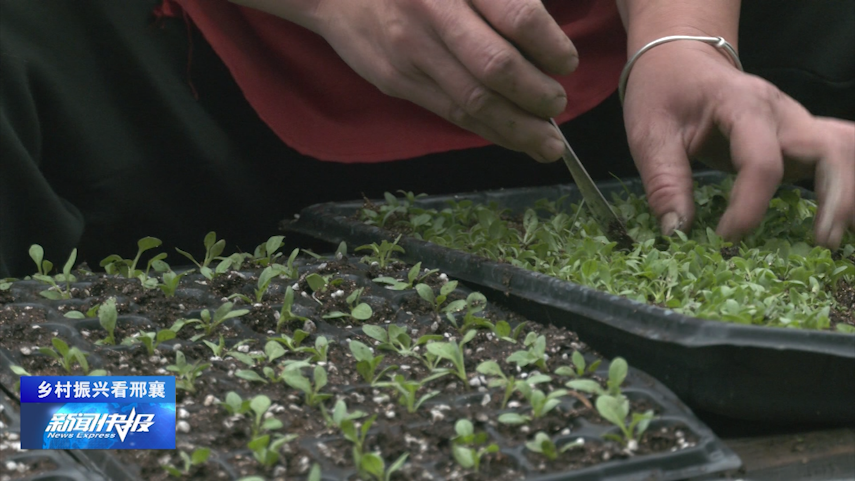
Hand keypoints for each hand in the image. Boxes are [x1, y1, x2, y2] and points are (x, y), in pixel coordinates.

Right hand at [313, 0, 577, 161]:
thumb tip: (547, 39)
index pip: (518, 18)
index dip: (551, 47)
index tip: (567, 63)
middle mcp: (433, 15)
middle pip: (496, 68)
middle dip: (537, 95)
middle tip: (559, 104)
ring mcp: (411, 54)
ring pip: (473, 102)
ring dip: (518, 129)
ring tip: (548, 145)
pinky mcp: (398, 82)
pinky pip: (450, 113)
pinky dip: (487, 130)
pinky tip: (513, 139)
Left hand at [623, 41, 854, 248]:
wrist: (679, 61)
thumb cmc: (663, 94)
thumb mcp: (649, 134)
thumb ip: (664, 182)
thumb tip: (676, 232)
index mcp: (742, 105)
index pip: (762, 161)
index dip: (749, 205)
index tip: (726, 238)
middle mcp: (781, 113)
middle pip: (831, 149)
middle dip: (835, 196)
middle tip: (820, 241)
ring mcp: (795, 124)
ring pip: (844, 149)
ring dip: (847, 192)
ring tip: (830, 238)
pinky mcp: (798, 140)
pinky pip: (835, 157)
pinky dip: (843, 185)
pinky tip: (835, 219)